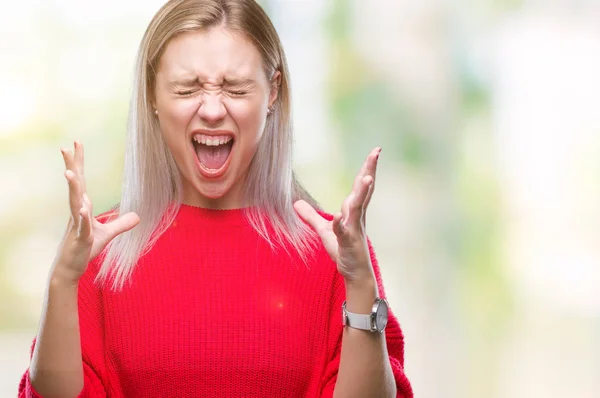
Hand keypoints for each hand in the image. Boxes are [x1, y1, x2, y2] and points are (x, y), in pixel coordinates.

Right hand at [52, 141, 139, 283]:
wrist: (72, 268)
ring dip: (73, 188)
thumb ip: (121, 223)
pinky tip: (84, 209)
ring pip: (75, 202)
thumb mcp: (108, 234)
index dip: (79, 162)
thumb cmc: (84, 248)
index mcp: (83, 207)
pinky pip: (82, 226)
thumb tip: (138, 216)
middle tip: (65, 147)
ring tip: (69, 172)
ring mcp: (77, 224)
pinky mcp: (80, 238)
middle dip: (72, 166)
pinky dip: (83, 218)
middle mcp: (77, 212)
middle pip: (75, 185)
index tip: (76, 143)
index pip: (81, 181)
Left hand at [294, 147, 380, 283]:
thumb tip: (296, 203)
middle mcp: (357, 217)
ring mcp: (354, 229)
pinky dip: (341, 223)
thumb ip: (311, 216)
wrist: (355, 274)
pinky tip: (340, 215)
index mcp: (353, 211)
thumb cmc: (344, 251)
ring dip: (362, 193)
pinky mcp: (348, 243)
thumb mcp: (324, 231)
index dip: (367, 168)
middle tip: (377, 153)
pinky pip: (344, 231)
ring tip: (367, 178)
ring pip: (358, 208)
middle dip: (370, 171)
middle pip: (364, 190)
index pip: (360, 186)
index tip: (375, 151)